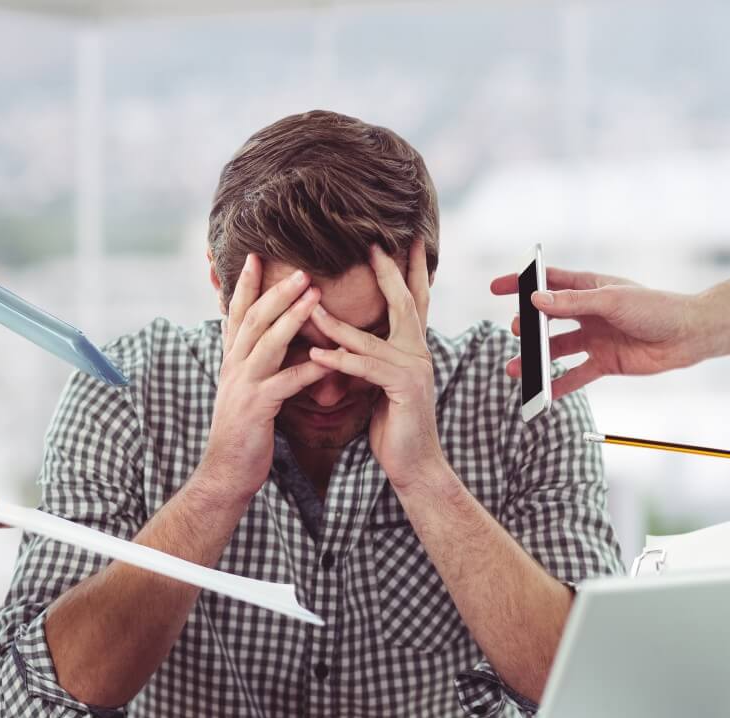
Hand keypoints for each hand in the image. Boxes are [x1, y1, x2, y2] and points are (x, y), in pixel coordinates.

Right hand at [197, 255, 329, 501]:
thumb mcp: (245, 390)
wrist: (226, 471)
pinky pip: (286, 383)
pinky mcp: (257, 408)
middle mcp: (233, 367)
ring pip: (267, 343)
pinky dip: (309, 369)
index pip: (237, 314)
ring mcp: (243, 386)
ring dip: (291, 317)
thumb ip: (255, 364)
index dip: (246, 285)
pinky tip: (330, 359)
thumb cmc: (243, 431)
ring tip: (315, 295)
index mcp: (231, 360)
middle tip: (301, 268)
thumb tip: (270, 341)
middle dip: (276, 291)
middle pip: (254, 319)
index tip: (257, 256)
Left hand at [309, 240, 443, 491]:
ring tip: (310, 305)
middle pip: (404, 302)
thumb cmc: (394, 425)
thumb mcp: (381, 384)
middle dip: (389, 272)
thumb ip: (372, 358)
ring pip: (371, 337)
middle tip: (373, 244)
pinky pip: (366, 368)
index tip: (405, 240)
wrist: (414, 464)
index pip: (413, 300)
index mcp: (413, 348)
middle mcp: (419, 353)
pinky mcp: (403, 389)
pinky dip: (339, 361)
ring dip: (337, 323)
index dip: (410, 270)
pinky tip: (316, 355)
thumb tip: (349, 339)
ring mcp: (414, 369)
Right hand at [490, 267, 699, 397]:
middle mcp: (589, 312)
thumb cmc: (655, 308)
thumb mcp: (611, 300)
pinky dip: (559, 385)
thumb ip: (572, 302)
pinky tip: (542, 393)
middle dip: (528, 326)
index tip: (497, 288)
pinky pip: (576, 375)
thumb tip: (536, 301)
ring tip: (516, 368)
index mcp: (590, 288)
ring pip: (557, 349)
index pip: (548, 282)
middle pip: (548, 319)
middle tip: (516, 331)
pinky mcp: (604, 362)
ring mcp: (595, 338)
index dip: (522, 283)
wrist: (688, 336)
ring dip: (536, 359)